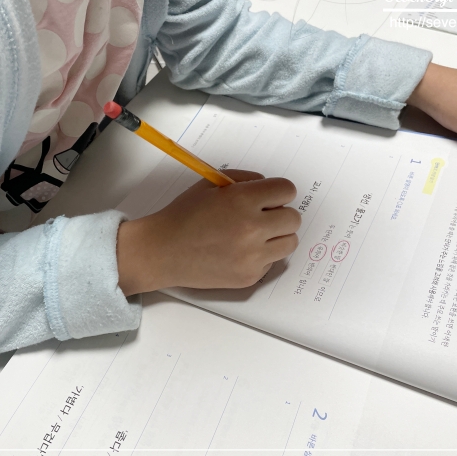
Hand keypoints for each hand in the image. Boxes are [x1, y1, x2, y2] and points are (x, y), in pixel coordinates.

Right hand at [117, 170, 300, 294]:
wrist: (162, 251)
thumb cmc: (183, 216)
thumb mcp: (210, 185)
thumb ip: (244, 180)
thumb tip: (268, 186)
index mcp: (242, 200)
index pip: (287, 190)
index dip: (278, 192)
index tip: (270, 197)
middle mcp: (251, 228)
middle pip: (293, 218)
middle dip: (279, 214)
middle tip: (261, 216)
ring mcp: (252, 256)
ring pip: (289, 242)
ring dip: (276, 236)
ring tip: (254, 235)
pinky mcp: (249, 276)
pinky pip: (272, 262)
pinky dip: (261, 256)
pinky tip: (238, 251)